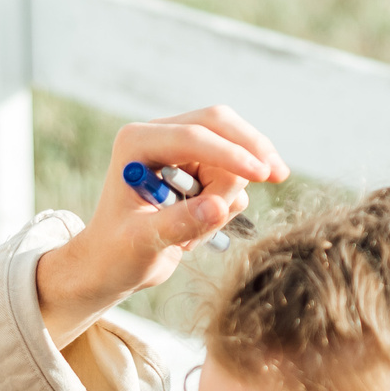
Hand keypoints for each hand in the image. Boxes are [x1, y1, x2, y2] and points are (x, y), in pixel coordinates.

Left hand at [39, 107, 288, 340]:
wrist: (110, 266)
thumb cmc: (114, 254)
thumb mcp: (142, 242)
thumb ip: (179, 222)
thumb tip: (218, 206)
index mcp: (138, 143)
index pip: (193, 136)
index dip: (231, 153)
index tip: (262, 173)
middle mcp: (159, 136)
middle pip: (220, 124)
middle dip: (251, 149)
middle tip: (279, 175)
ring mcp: (180, 151)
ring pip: (232, 155)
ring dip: (228, 196)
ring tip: (192, 237)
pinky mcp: (196, 167)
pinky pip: (232, 177)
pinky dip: (227, 205)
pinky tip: (196, 231)